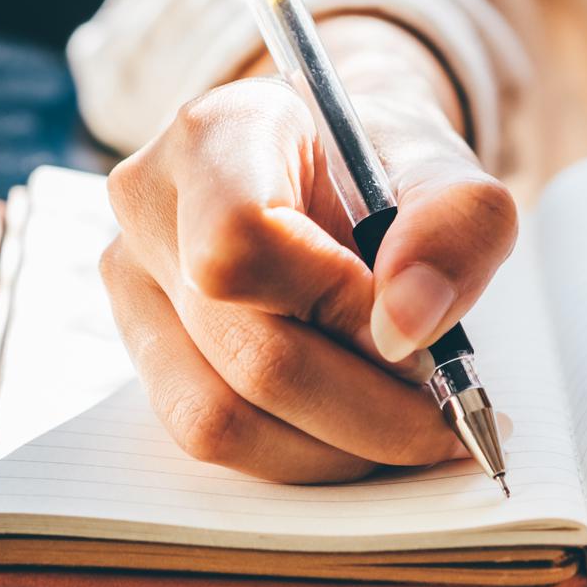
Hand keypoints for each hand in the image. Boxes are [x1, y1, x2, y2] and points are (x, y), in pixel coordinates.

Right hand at [99, 17, 517, 481]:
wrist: (336, 171)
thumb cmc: (387, 170)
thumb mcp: (452, 177)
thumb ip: (455, 231)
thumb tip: (407, 326)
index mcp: (223, 133)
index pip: (241, 240)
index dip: (337, 305)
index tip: (410, 326)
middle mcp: (151, 203)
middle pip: (249, 354)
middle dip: (368, 408)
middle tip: (443, 418)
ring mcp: (132, 280)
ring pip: (218, 419)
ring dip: (334, 448)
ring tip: (402, 426)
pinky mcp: (138, 345)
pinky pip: (208, 434)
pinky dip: (298, 453)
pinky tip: (353, 431)